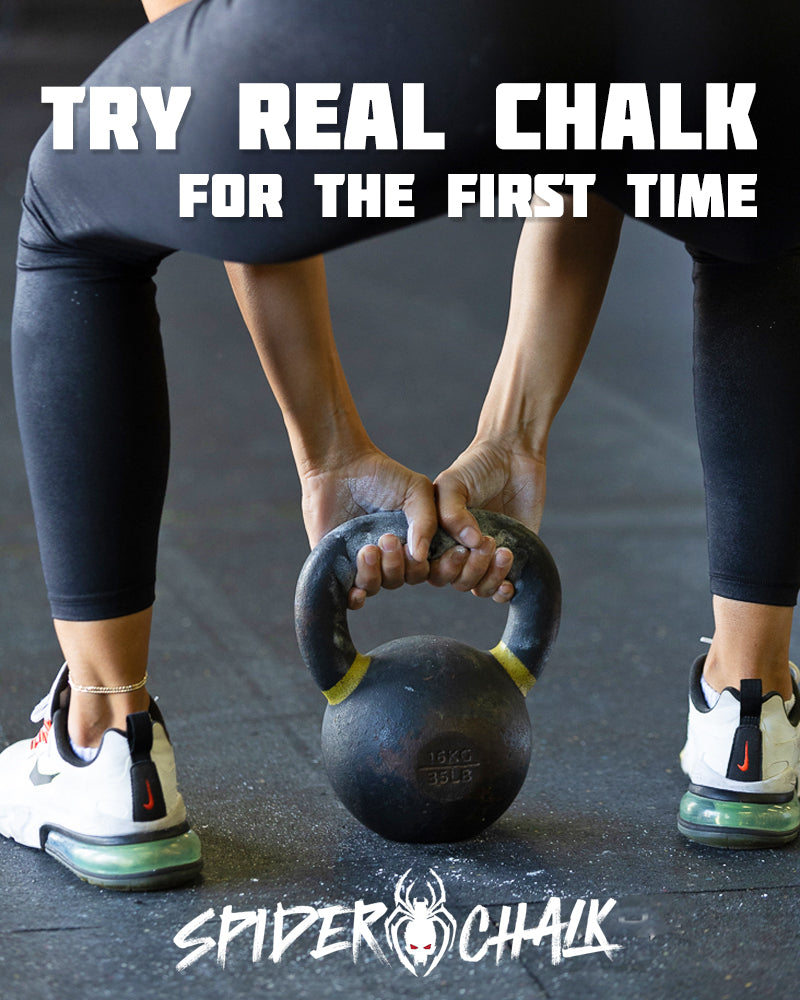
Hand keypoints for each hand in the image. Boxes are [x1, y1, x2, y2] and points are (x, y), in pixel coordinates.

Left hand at [300, 445, 437, 608]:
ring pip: (377, 586)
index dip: (436, 566)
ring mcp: (364, 562)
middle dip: (399, 564)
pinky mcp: (338, 565)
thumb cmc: (381, 475)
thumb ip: (427, 521)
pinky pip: (349, 595)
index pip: (428, 567)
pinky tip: (356, 591)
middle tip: (388, 539)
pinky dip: (355, 599)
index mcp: (412, 541)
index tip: (435, 553)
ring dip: (376, 573)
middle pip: (404, 579)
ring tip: (368, 549)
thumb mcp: (416, 490)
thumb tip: (421, 556)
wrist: (339, 466)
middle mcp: (390, 555)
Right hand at [432, 438, 547, 601]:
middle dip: (470, 568)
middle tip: (485, 541)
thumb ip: (450, 513)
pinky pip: (501, 589)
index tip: (457, 550)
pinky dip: (503, 592)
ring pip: (478, 587)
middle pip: (455, 581)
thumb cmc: (477, 466)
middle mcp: (458, 550)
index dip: (442, 567)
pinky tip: (508, 583)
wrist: (512, 456)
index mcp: (437, 537)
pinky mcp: (510, 559)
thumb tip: (469, 544)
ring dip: (489, 577)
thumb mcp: (453, 484)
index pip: (431, 568)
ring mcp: (483, 557)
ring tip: (503, 551)